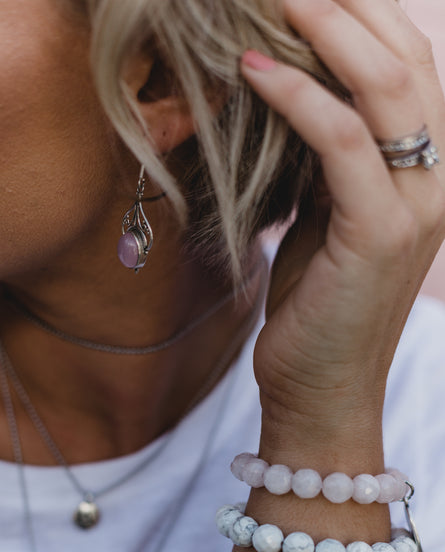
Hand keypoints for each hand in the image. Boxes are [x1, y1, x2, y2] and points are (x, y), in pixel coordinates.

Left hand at [241, 0, 444, 439]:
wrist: (319, 388)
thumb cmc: (316, 304)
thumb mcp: (324, 216)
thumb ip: (329, 159)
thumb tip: (294, 92)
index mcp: (429, 171)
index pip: (410, 62)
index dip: (363, 13)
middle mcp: (440, 180)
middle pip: (408, 57)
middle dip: (348, 4)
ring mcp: (418, 207)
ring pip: (388, 87)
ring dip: (328, 29)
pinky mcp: (379, 235)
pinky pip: (343, 142)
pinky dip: (298, 97)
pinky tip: (251, 69)